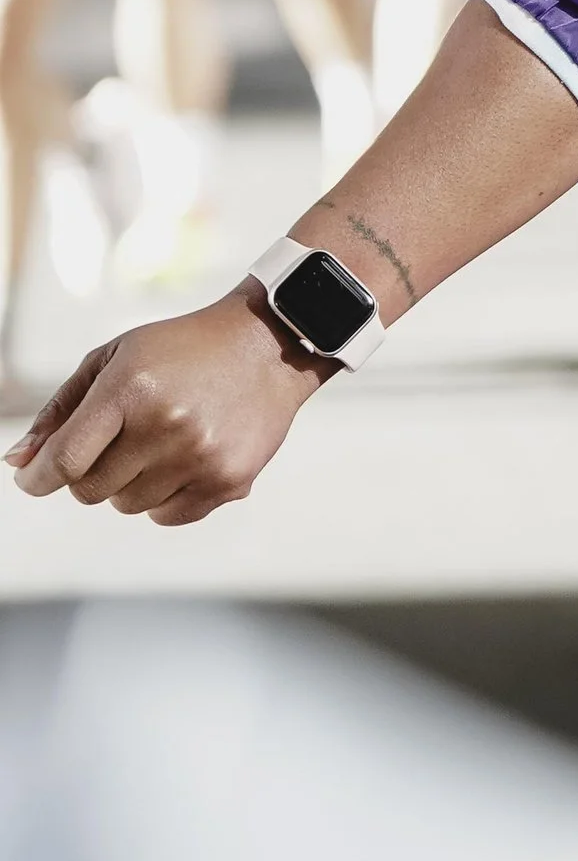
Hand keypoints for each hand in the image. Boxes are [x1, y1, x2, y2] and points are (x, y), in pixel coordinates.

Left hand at [7, 291, 325, 521]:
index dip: (37, 478)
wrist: (269, 344)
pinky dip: (163, 498)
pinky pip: (166, 517)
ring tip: (159, 442)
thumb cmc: (182, 349)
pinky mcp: (228, 481)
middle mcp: (166, 425)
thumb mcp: (115, 358)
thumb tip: (17, 463)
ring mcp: (200, 457)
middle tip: (116, 442)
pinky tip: (183, 460)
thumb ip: (61, 410)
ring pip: (127, 506)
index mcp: (131, 388)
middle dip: (89, 473)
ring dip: (129, 484)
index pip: (64, 460)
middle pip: (90, 491)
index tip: (31, 479)